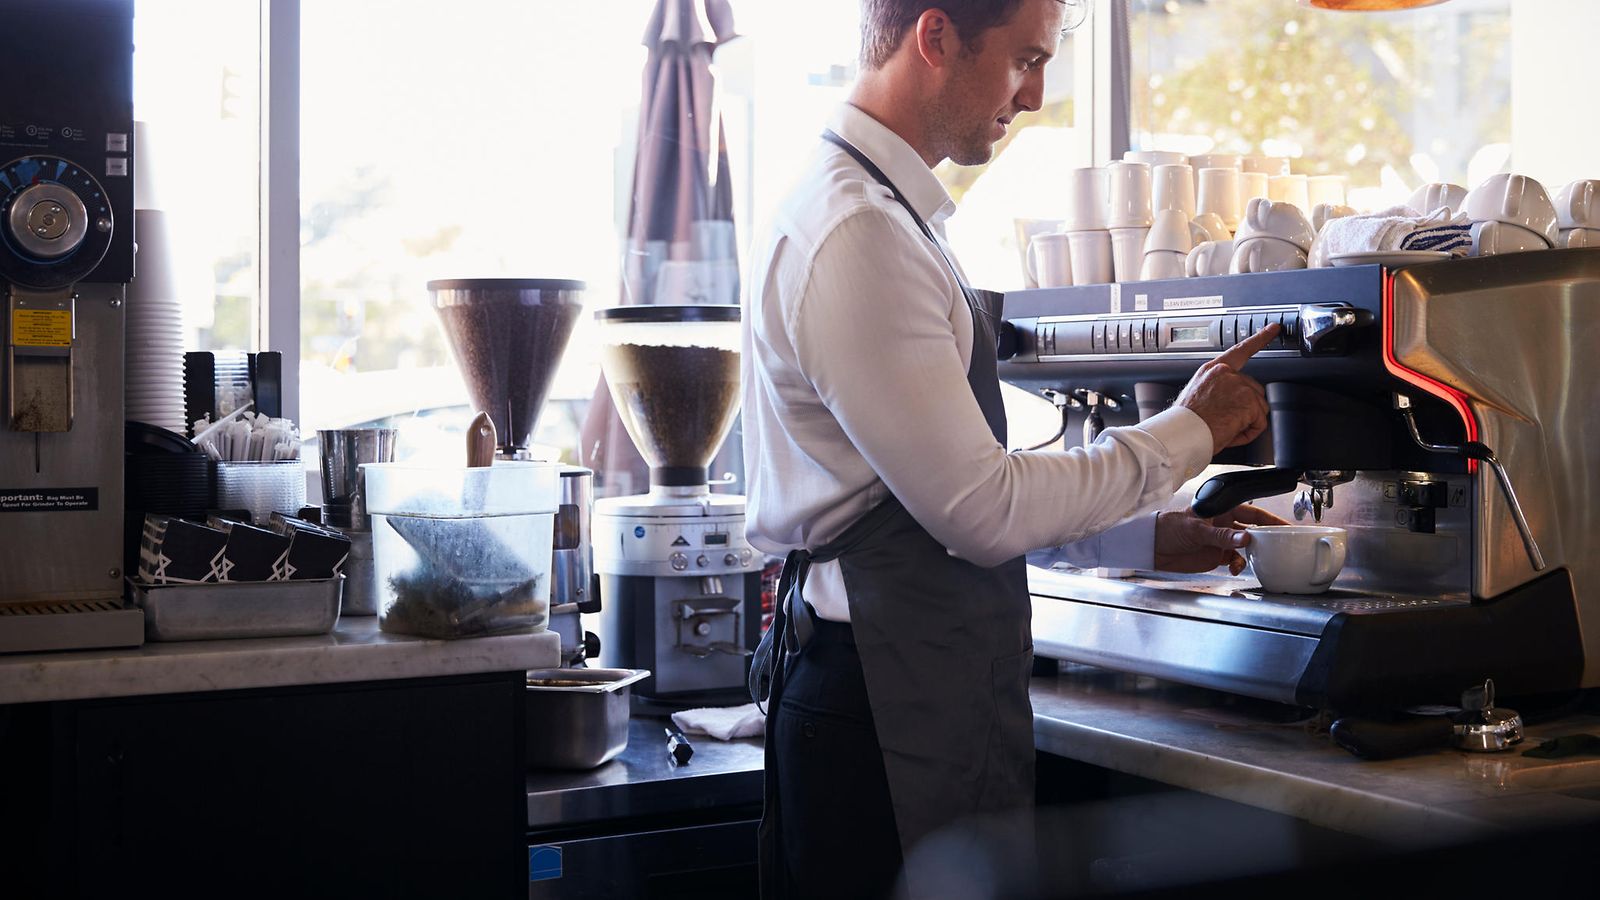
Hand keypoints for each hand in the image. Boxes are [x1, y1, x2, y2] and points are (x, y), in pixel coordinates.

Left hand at [1154, 504, 1289, 574]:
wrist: (1152, 547)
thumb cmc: (1169, 527)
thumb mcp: (1196, 530)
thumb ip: (1221, 536)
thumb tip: (1245, 539)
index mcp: (1222, 510)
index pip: (1253, 513)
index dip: (1270, 520)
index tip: (1286, 527)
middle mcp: (1225, 524)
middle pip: (1254, 530)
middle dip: (1267, 538)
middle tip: (1281, 546)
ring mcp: (1221, 540)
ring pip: (1246, 547)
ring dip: (1253, 554)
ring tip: (1256, 560)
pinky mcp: (1216, 555)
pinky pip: (1235, 560)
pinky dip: (1239, 565)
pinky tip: (1236, 568)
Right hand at [1174, 324, 1277, 454]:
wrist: (1183, 433)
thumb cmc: (1185, 423)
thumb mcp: (1197, 396)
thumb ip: (1217, 390)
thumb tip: (1230, 402)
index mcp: (1212, 370)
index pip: (1240, 350)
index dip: (1260, 338)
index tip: (1273, 328)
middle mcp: (1226, 373)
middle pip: (1254, 390)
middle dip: (1246, 408)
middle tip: (1224, 420)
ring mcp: (1239, 385)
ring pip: (1259, 408)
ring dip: (1246, 423)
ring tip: (1223, 428)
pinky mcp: (1249, 400)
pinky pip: (1259, 423)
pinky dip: (1248, 433)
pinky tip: (1230, 432)